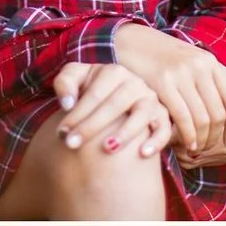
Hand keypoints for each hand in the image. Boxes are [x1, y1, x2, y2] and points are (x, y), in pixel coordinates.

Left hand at [50, 60, 173, 162]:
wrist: (111, 100)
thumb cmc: (89, 92)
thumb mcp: (75, 80)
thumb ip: (65, 83)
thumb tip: (67, 103)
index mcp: (114, 72)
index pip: (95, 94)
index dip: (77, 113)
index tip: (61, 133)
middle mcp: (135, 82)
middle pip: (115, 104)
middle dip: (92, 126)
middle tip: (72, 145)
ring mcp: (150, 99)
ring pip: (142, 114)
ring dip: (126, 132)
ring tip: (107, 149)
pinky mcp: (162, 116)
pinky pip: (164, 128)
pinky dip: (156, 140)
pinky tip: (142, 154)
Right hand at [112, 25, 225, 163]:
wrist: (127, 41)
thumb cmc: (158, 57)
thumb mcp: (187, 62)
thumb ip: (204, 81)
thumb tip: (222, 108)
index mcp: (210, 63)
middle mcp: (200, 67)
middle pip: (218, 113)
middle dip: (215, 137)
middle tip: (207, 150)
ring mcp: (182, 74)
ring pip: (202, 119)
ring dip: (201, 141)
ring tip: (196, 150)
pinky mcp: (162, 82)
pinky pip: (182, 117)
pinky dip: (187, 136)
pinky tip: (185, 145)